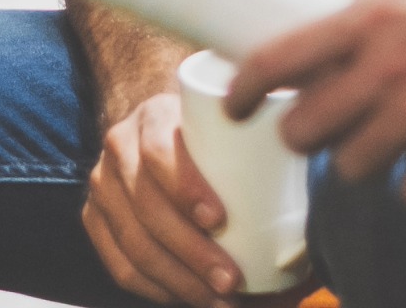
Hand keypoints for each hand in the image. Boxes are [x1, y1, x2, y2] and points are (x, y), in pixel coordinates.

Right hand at [81, 91, 245, 307]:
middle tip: (232, 281)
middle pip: (147, 208)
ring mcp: (102, 185)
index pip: (159, 151)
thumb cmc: (209, 134)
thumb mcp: (228, 126)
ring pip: (133, 244)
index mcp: (153, 116)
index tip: (220, 220)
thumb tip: (312, 220)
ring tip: (219, 301)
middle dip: (191, 252)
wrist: (156, 127)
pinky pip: (119, 265)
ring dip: (178, 281)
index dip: (185, 188)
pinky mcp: (94, 219)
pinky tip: (187, 299)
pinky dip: (155, 289)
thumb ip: (262, 153)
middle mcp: (119, 146)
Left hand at [228, 0, 405, 208]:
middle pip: (306, 127)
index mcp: (374, 12)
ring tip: (397, 145)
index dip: (245, 89)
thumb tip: (345, 2)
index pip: (278, 58)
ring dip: (368, 162)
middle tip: (333, 130)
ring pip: (353, 167)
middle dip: (311, 134)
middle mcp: (388, 63)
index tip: (237, 105)